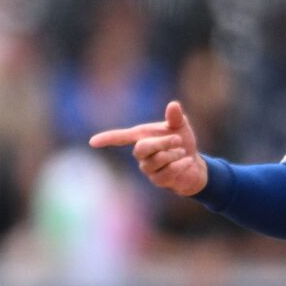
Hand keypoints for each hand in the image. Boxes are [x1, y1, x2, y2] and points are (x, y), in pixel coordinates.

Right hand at [88, 100, 208, 196]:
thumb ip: (175, 117)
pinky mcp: (158, 181)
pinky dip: (181, 164)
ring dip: (173, 154)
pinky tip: (187, 161)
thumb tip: (173, 105)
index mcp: (141, 136)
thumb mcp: (180, 126)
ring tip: (183, 151)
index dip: (107, 139)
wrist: (193, 165)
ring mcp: (148, 169)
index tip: (92, 142)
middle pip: (141, 149)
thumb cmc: (182, 143)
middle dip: (161, 143)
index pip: (120, 137)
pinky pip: (167, 172)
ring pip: (155, 161)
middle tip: (178, 139)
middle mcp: (141, 154)